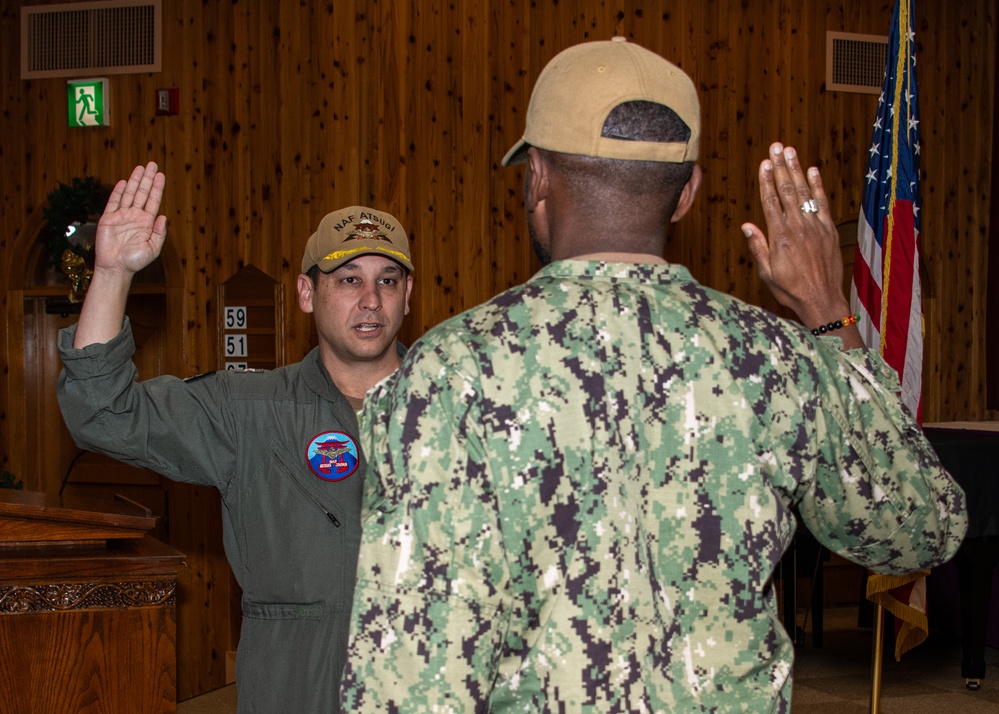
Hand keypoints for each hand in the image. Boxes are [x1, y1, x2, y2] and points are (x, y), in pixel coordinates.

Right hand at [93, 162, 166, 276]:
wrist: (115, 268)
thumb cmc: (135, 261)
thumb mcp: (152, 248)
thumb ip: (159, 233)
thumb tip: (163, 216)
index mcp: (147, 223)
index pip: (153, 201)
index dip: (156, 188)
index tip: (160, 175)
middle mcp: (135, 216)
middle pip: (142, 193)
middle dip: (147, 179)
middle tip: (152, 164)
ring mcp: (121, 216)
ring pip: (129, 194)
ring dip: (134, 181)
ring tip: (140, 167)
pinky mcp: (108, 218)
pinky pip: (113, 202)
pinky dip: (118, 192)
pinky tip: (124, 182)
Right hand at [741, 143, 849, 327]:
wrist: (821, 299)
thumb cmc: (790, 289)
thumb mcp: (767, 272)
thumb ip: (758, 247)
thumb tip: (747, 226)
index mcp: (780, 237)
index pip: (770, 202)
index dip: (766, 181)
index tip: (763, 163)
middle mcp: (798, 227)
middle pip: (787, 190)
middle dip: (780, 167)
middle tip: (776, 147)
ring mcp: (815, 227)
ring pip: (804, 192)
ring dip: (796, 170)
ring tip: (790, 151)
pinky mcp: (828, 230)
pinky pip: (822, 203)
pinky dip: (818, 186)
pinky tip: (813, 171)